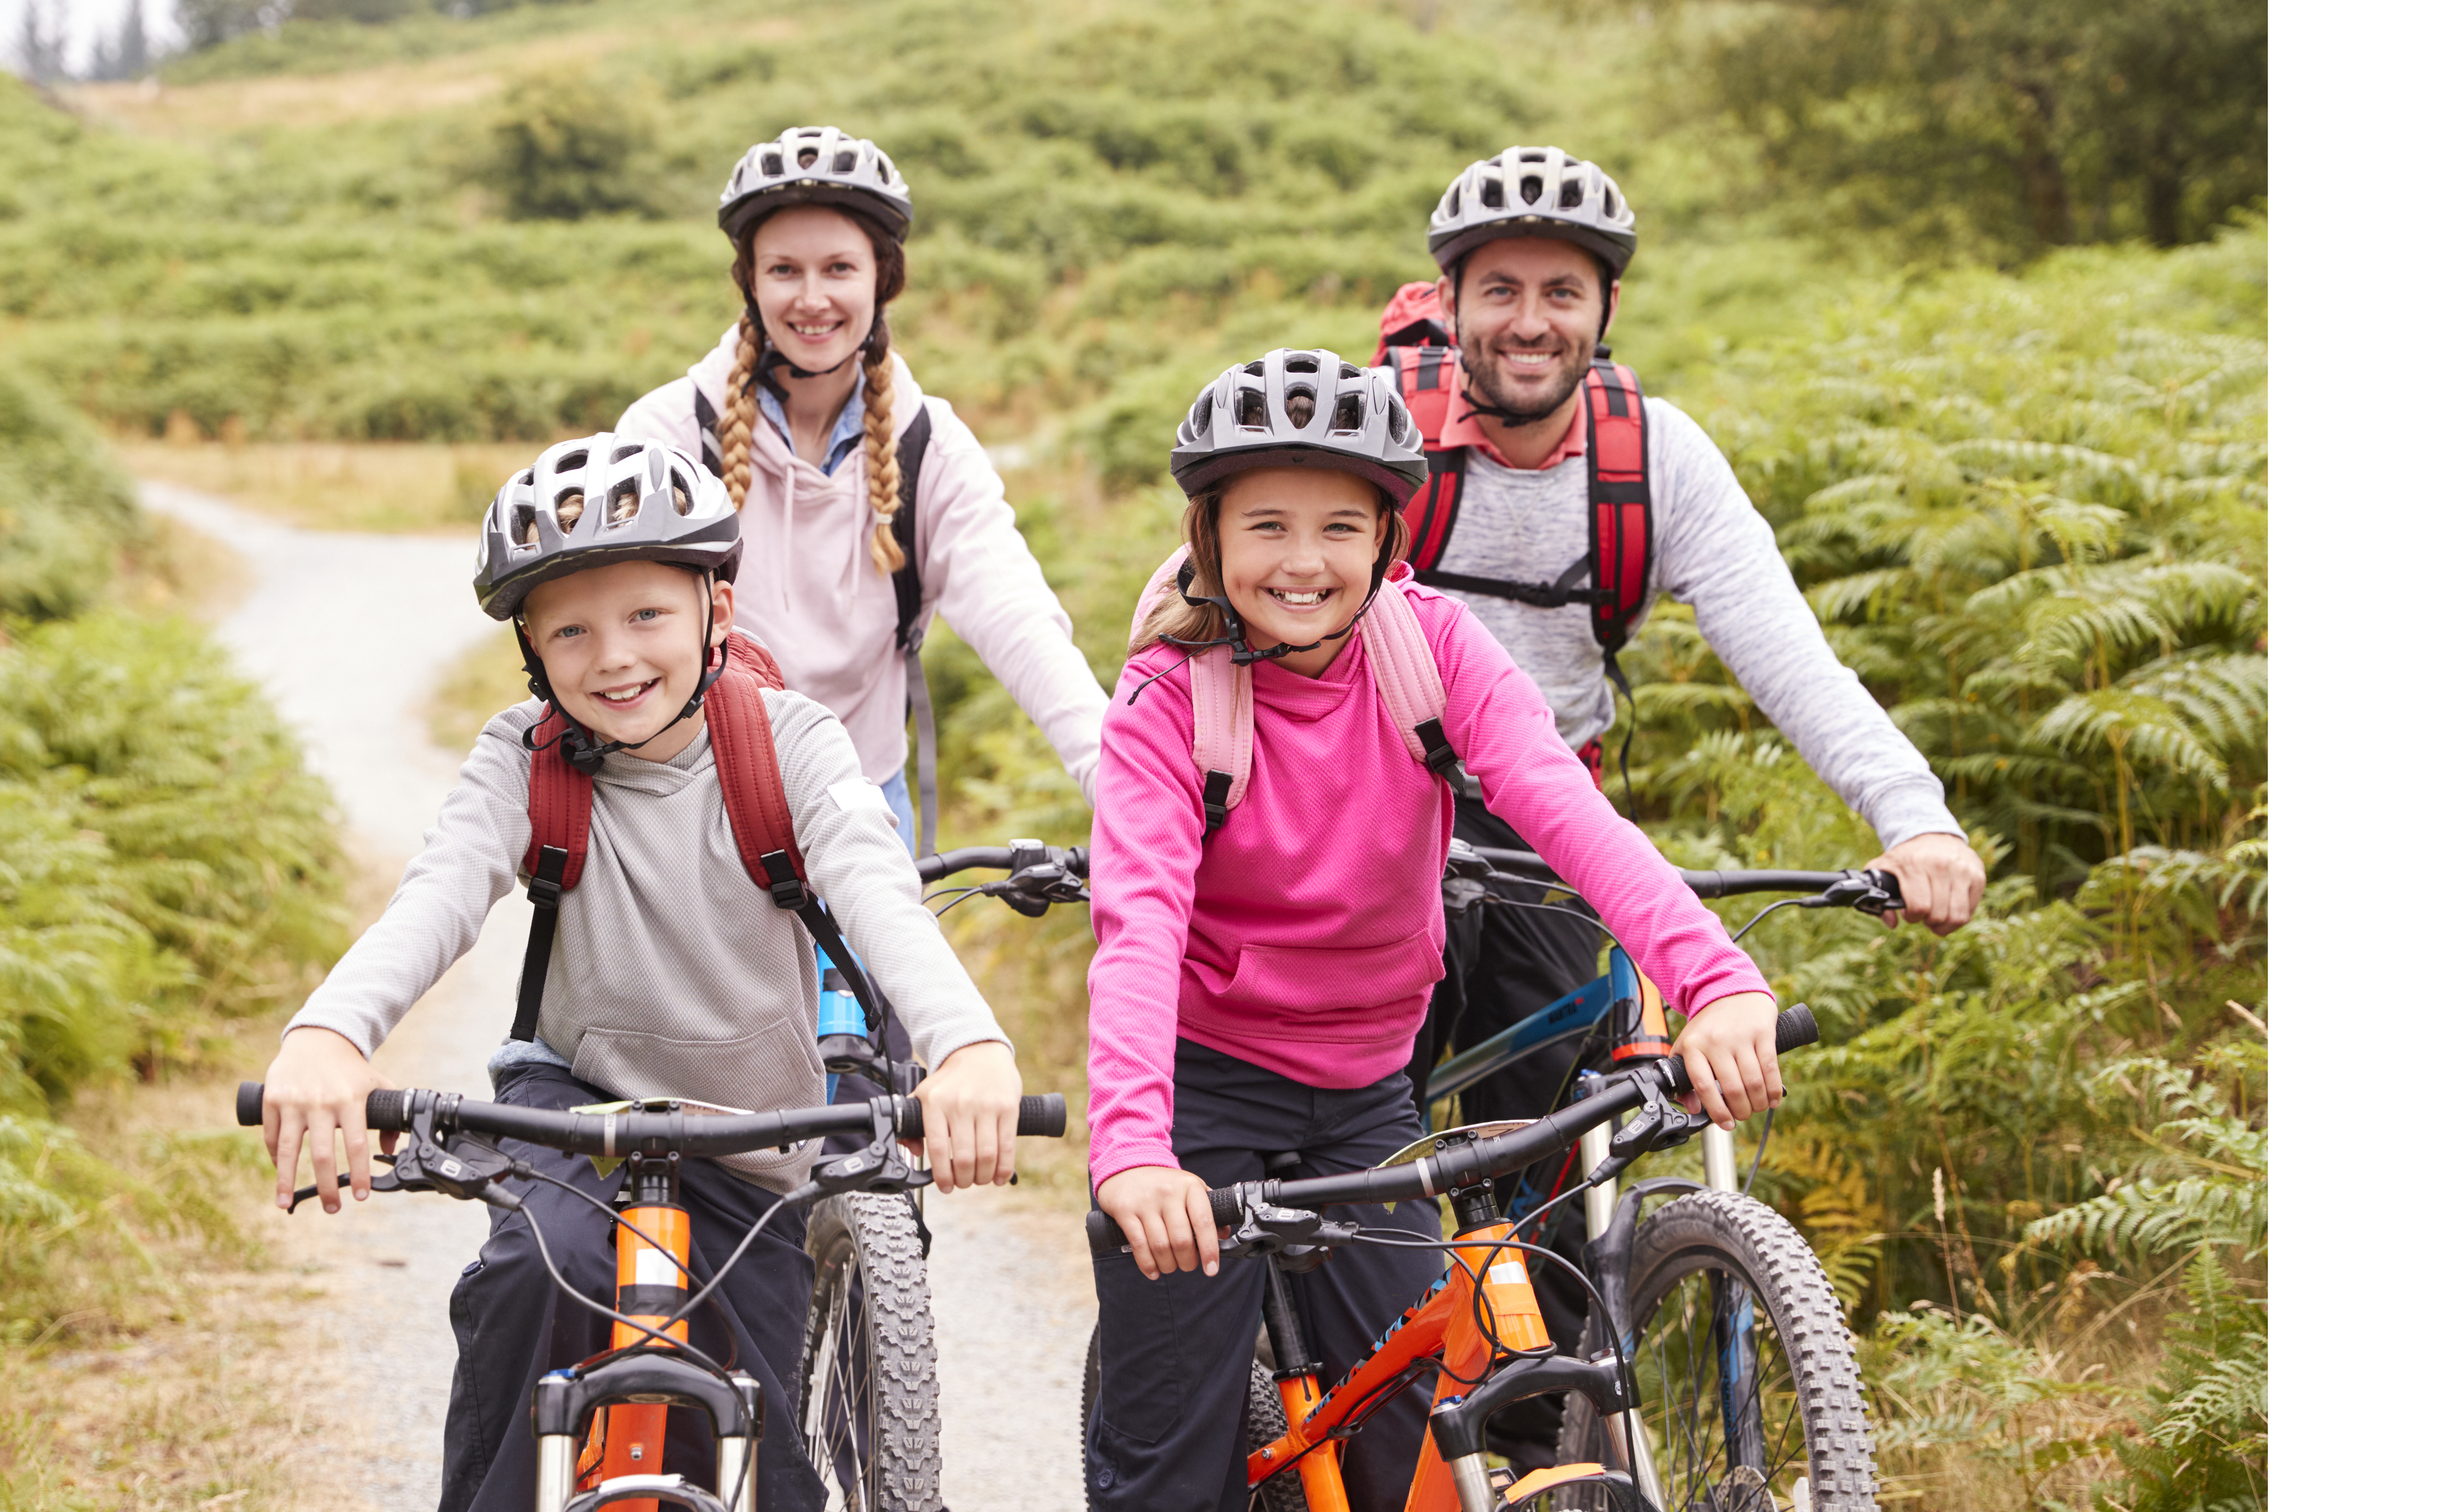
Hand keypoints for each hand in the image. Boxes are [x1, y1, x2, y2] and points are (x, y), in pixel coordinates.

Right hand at [260, 1026, 393, 1212]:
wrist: (318, 1038)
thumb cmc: (350, 1068)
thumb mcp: (377, 1084)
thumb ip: (389, 1116)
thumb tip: (393, 1148)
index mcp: (351, 1100)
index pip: (357, 1145)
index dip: (359, 1173)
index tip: (361, 1196)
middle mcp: (322, 1102)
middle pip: (323, 1155)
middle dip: (327, 1187)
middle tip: (332, 1209)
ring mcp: (294, 1101)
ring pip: (289, 1151)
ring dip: (286, 1182)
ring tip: (285, 1204)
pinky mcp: (272, 1099)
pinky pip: (273, 1136)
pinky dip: (275, 1157)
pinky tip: (280, 1173)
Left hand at [911, 1040, 1021, 1192]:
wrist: (980, 1050)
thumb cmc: (951, 1079)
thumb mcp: (925, 1093)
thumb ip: (913, 1123)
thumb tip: (913, 1151)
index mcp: (935, 1102)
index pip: (938, 1149)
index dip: (943, 1175)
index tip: (946, 1186)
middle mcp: (960, 1103)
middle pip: (965, 1157)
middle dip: (965, 1180)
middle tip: (964, 1183)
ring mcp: (986, 1105)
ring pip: (987, 1155)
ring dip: (984, 1176)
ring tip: (980, 1179)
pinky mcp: (1007, 1107)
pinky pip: (1007, 1145)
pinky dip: (1004, 1168)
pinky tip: (1000, 1176)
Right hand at [1096, 1165, 1218, 1280]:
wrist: (1126, 1166)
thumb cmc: (1164, 1183)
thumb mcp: (1190, 1187)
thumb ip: (1208, 1209)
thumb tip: (1223, 1234)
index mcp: (1189, 1186)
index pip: (1204, 1222)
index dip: (1209, 1249)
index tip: (1211, 1268)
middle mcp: (1168, 1192)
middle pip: (1181, 1240)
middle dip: (1187, 1261)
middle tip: (1187, 1265)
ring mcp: (1146, 1202)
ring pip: (1161, 1246)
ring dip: (1168, 1265)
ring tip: (1170, 1266)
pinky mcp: (1126, 1211)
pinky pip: (1139, 1246)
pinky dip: (1147, 1264)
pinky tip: (1153, 1271)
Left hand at [1672, 991, 1783, 1129]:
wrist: (1729, 990)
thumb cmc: (1708, 1025)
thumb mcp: (1687, 1046)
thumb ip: (1684, 1078)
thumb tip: (1693, 1108)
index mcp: (1693, 1046)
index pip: (1703, 1085)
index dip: (1716, 1110)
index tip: (1726, 1124)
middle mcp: (1716, 1041)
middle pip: (1733, 1088)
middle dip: (1742, 1111)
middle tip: (1743, 1116)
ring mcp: (1740, 1036)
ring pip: (1753, 1082)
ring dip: (1759, 1103)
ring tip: (1757, 1108)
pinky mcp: (1762, 1032)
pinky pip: (1770, 1068)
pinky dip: (1773, 1089)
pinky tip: (1773, 1099)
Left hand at [1867, 832, 1985, 934]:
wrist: (1933, 834)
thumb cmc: (1907, 857)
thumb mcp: (1884, 868)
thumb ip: (1877, 895)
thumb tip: (1892, 922)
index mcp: (1914, 865)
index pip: (1919, 907)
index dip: (1912, 917)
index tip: (1909, 913)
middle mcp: (1941, 866)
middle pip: (1939, 915)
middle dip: (1928, 922)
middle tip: (1923, 915)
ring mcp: (1962, 871)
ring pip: (1958, 917)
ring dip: (1945, 924)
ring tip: (1936, 916)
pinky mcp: (1978, 876)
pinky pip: (1970, 911)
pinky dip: (1958, 916)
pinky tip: (1948, 908)